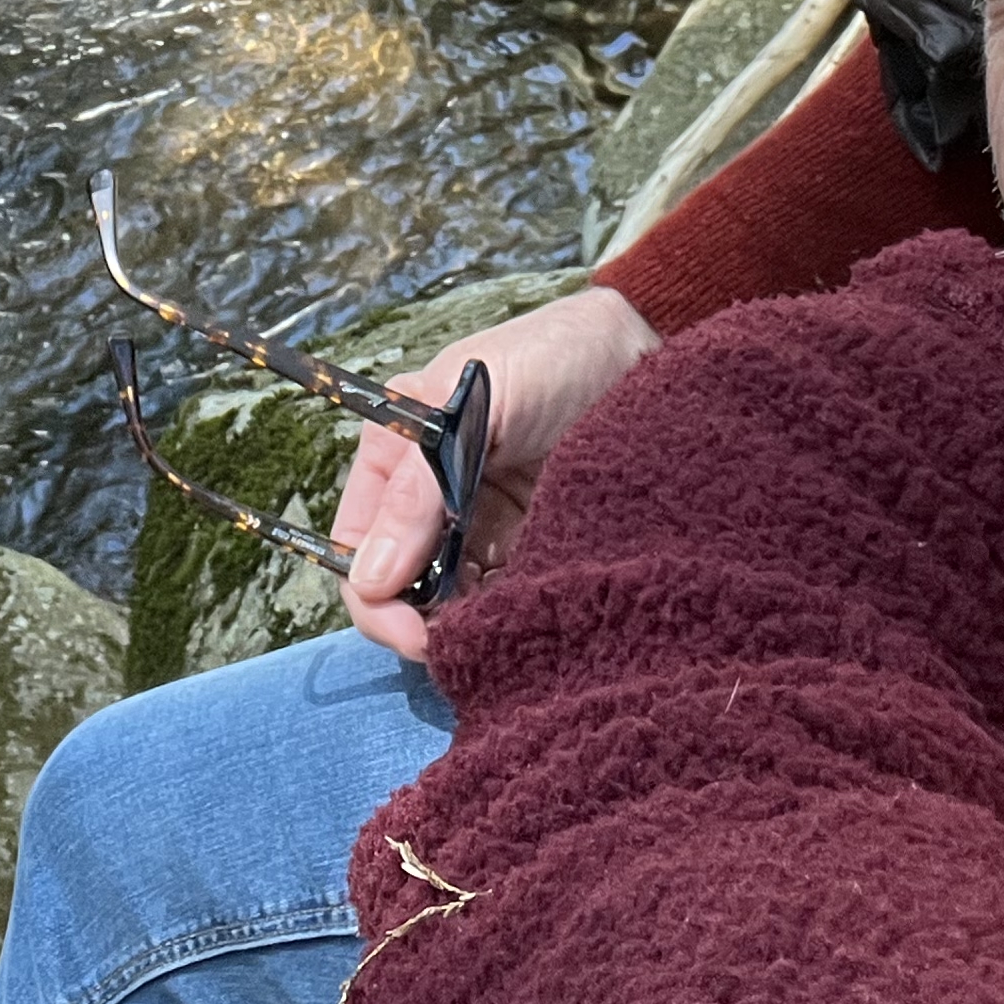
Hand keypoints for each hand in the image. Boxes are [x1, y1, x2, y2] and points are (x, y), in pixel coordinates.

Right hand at [324, 283, 660, 660]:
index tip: (414, 633)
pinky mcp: (531, 547)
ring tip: (503, 627)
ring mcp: (482, 527)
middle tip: (461, 646)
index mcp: (397, 456)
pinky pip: (504, 601)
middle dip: (421, 623)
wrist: (643, 356)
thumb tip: (370, 580)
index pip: (359, 547)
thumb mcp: (472, 410)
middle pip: (400, 588)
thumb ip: (418, 491)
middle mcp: (431, 499)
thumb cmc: (549, 358)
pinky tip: (533, 613)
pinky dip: (509, 617)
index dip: (376, 599)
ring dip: (469, 626)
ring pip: (452, 605)